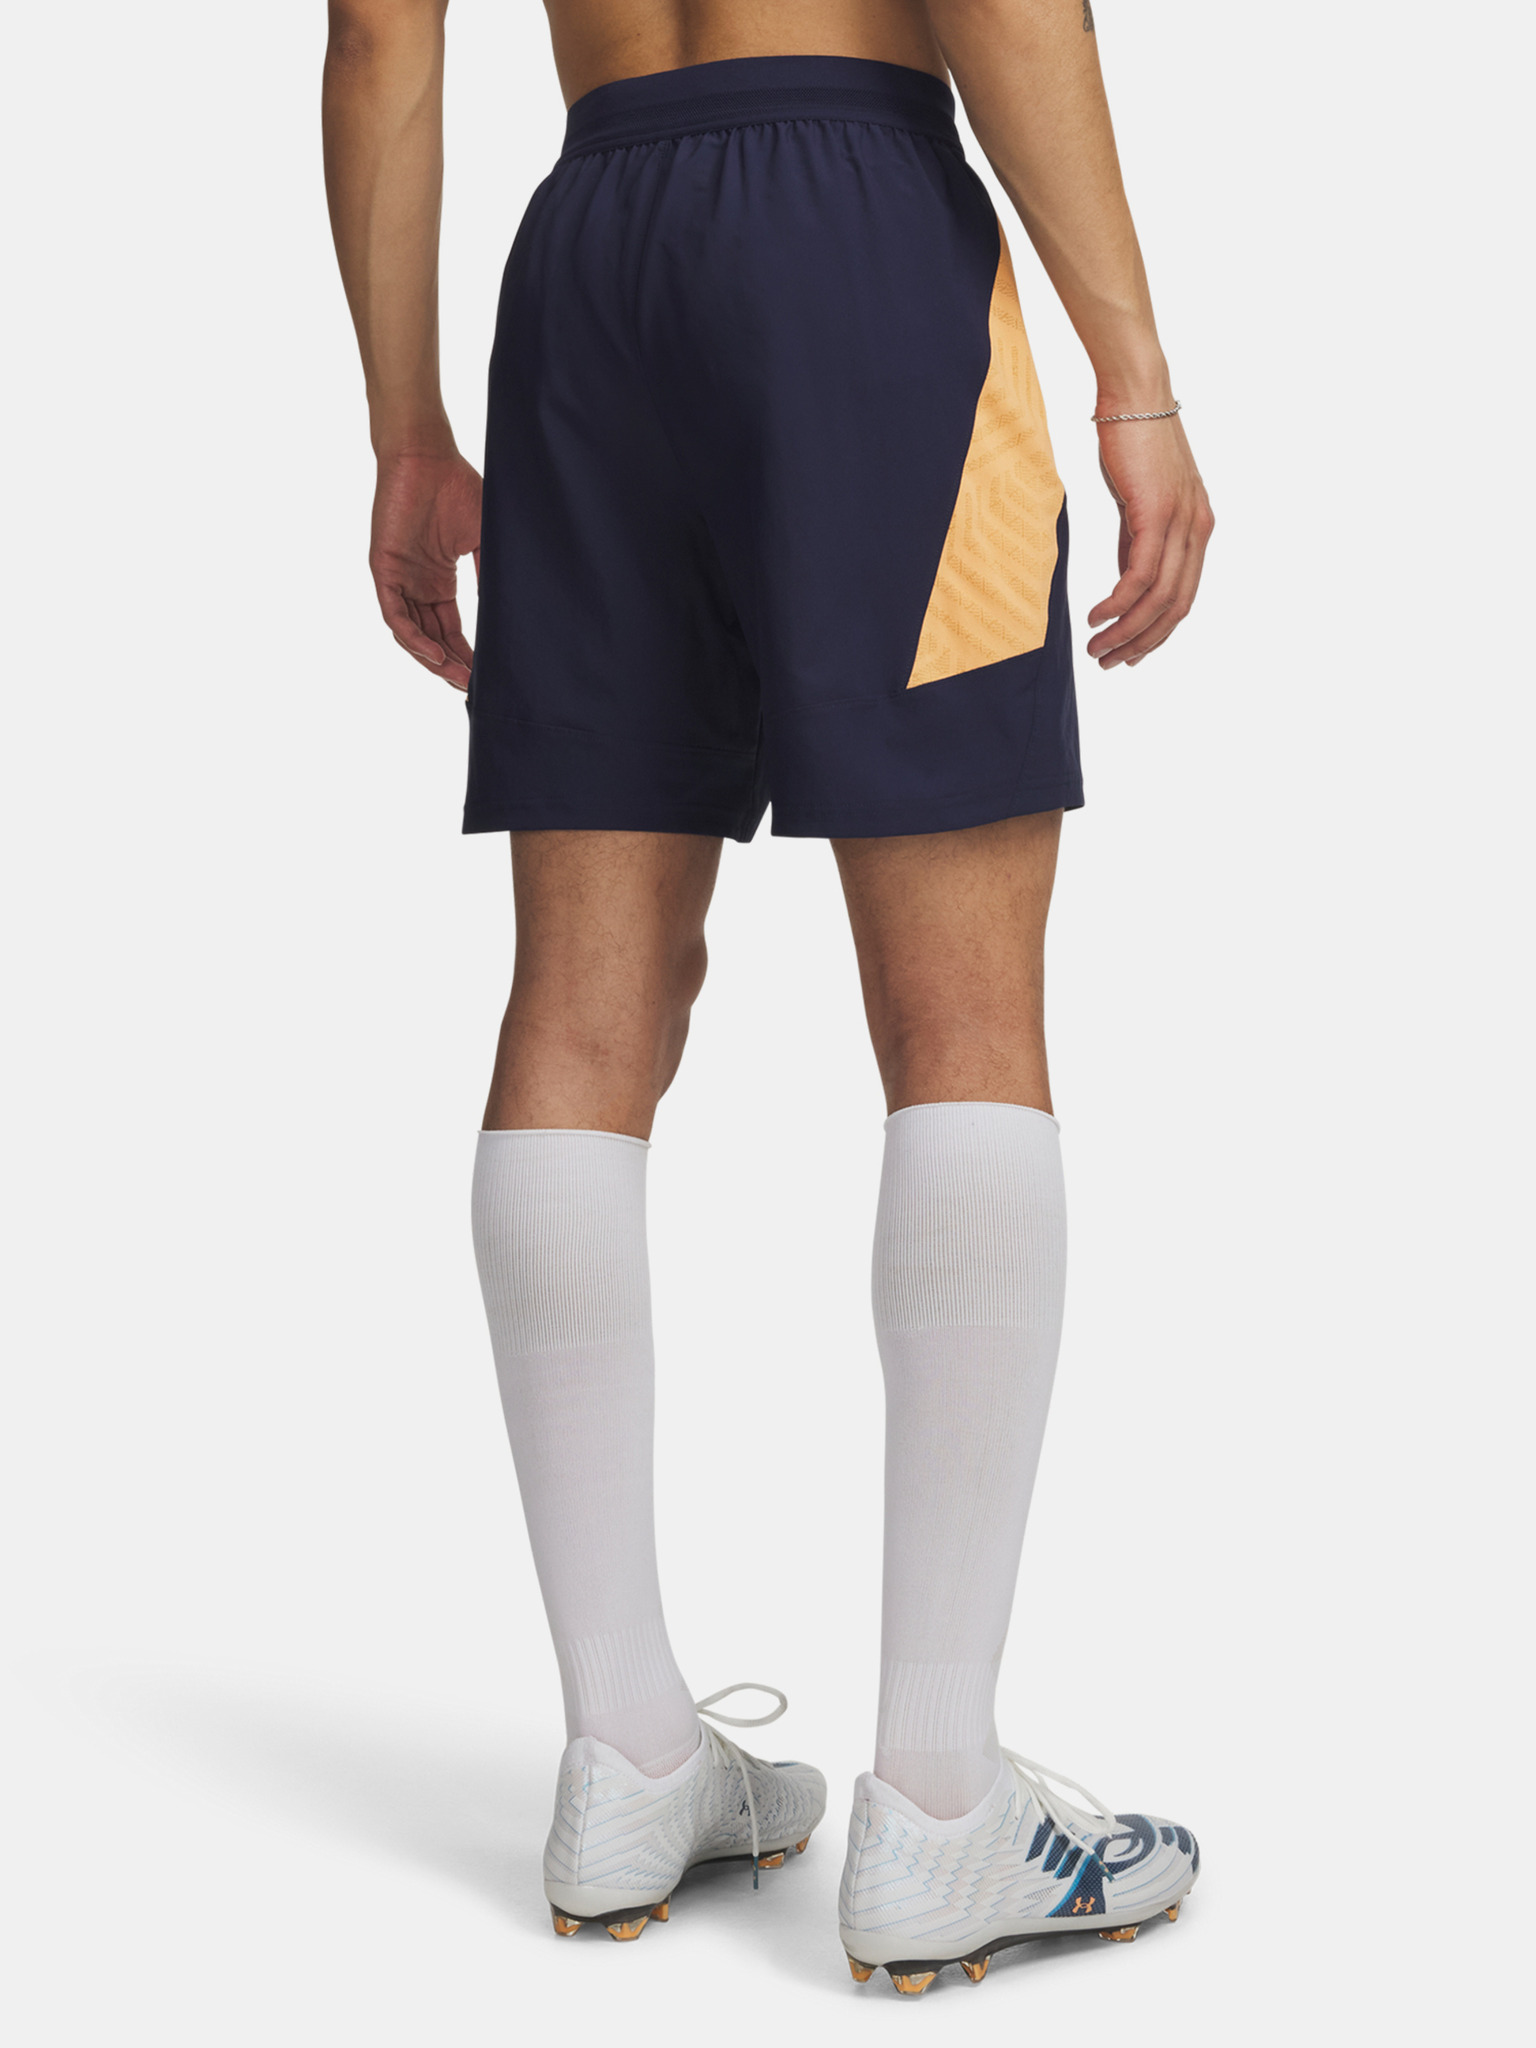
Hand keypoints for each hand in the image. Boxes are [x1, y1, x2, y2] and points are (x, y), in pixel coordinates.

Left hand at [369, 451, 481, 691]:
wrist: (426, 455)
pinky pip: (395, 615)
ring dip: (433, 660)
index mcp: (438, 580)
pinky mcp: (384, 569)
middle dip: (451, 666)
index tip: (486, 676)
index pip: (451, 630)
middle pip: (432, 639)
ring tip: (458, 679)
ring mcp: (399, 579)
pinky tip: (433, 655)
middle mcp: (417, 585)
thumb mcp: (484, 540)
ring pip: (412, 634)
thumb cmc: (456, 487)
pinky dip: (413, 638)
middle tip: (472, 687)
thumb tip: (510, 610)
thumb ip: (490, 575)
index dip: (466, 655)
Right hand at [1085, 417, 1213, 668]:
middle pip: (1175, 607)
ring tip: (1097, 648)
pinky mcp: (1156, 513)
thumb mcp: (1137, 502)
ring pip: (1158, 598)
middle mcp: (1197, 528)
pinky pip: (1139, 575)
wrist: (1133, 394)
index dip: (1156, 633)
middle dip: (1142, 643)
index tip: (1128, 654)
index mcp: (1197, 528)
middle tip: (1109, 662)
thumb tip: (1125, 583)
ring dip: (1126, 631)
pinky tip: (1097, 615)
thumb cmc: (1132, 442)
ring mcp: (1180, 522)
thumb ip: (1136, 543)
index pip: (1183, 597)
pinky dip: (1118, 603)